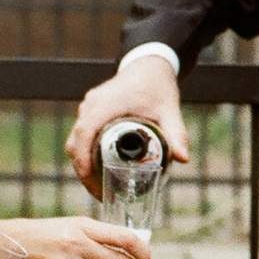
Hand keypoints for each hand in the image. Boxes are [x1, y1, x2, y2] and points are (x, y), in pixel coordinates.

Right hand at [67, 56, 188, 195]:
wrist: (149, 65)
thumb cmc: (158, 86)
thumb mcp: (169, 110)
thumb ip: (176, 134)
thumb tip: (183, 159)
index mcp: (106, 104)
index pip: (84, 133)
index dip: (83, 159)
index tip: (91, 180)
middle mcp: (92, 104)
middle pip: (75, 141)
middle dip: (83, 170)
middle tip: (100, 193)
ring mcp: (88, 106)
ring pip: (75, 139)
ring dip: (82, 163)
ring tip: (100, 186)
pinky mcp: (90, 109)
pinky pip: (81, 133)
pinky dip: (85, 152)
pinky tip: (99, 168)